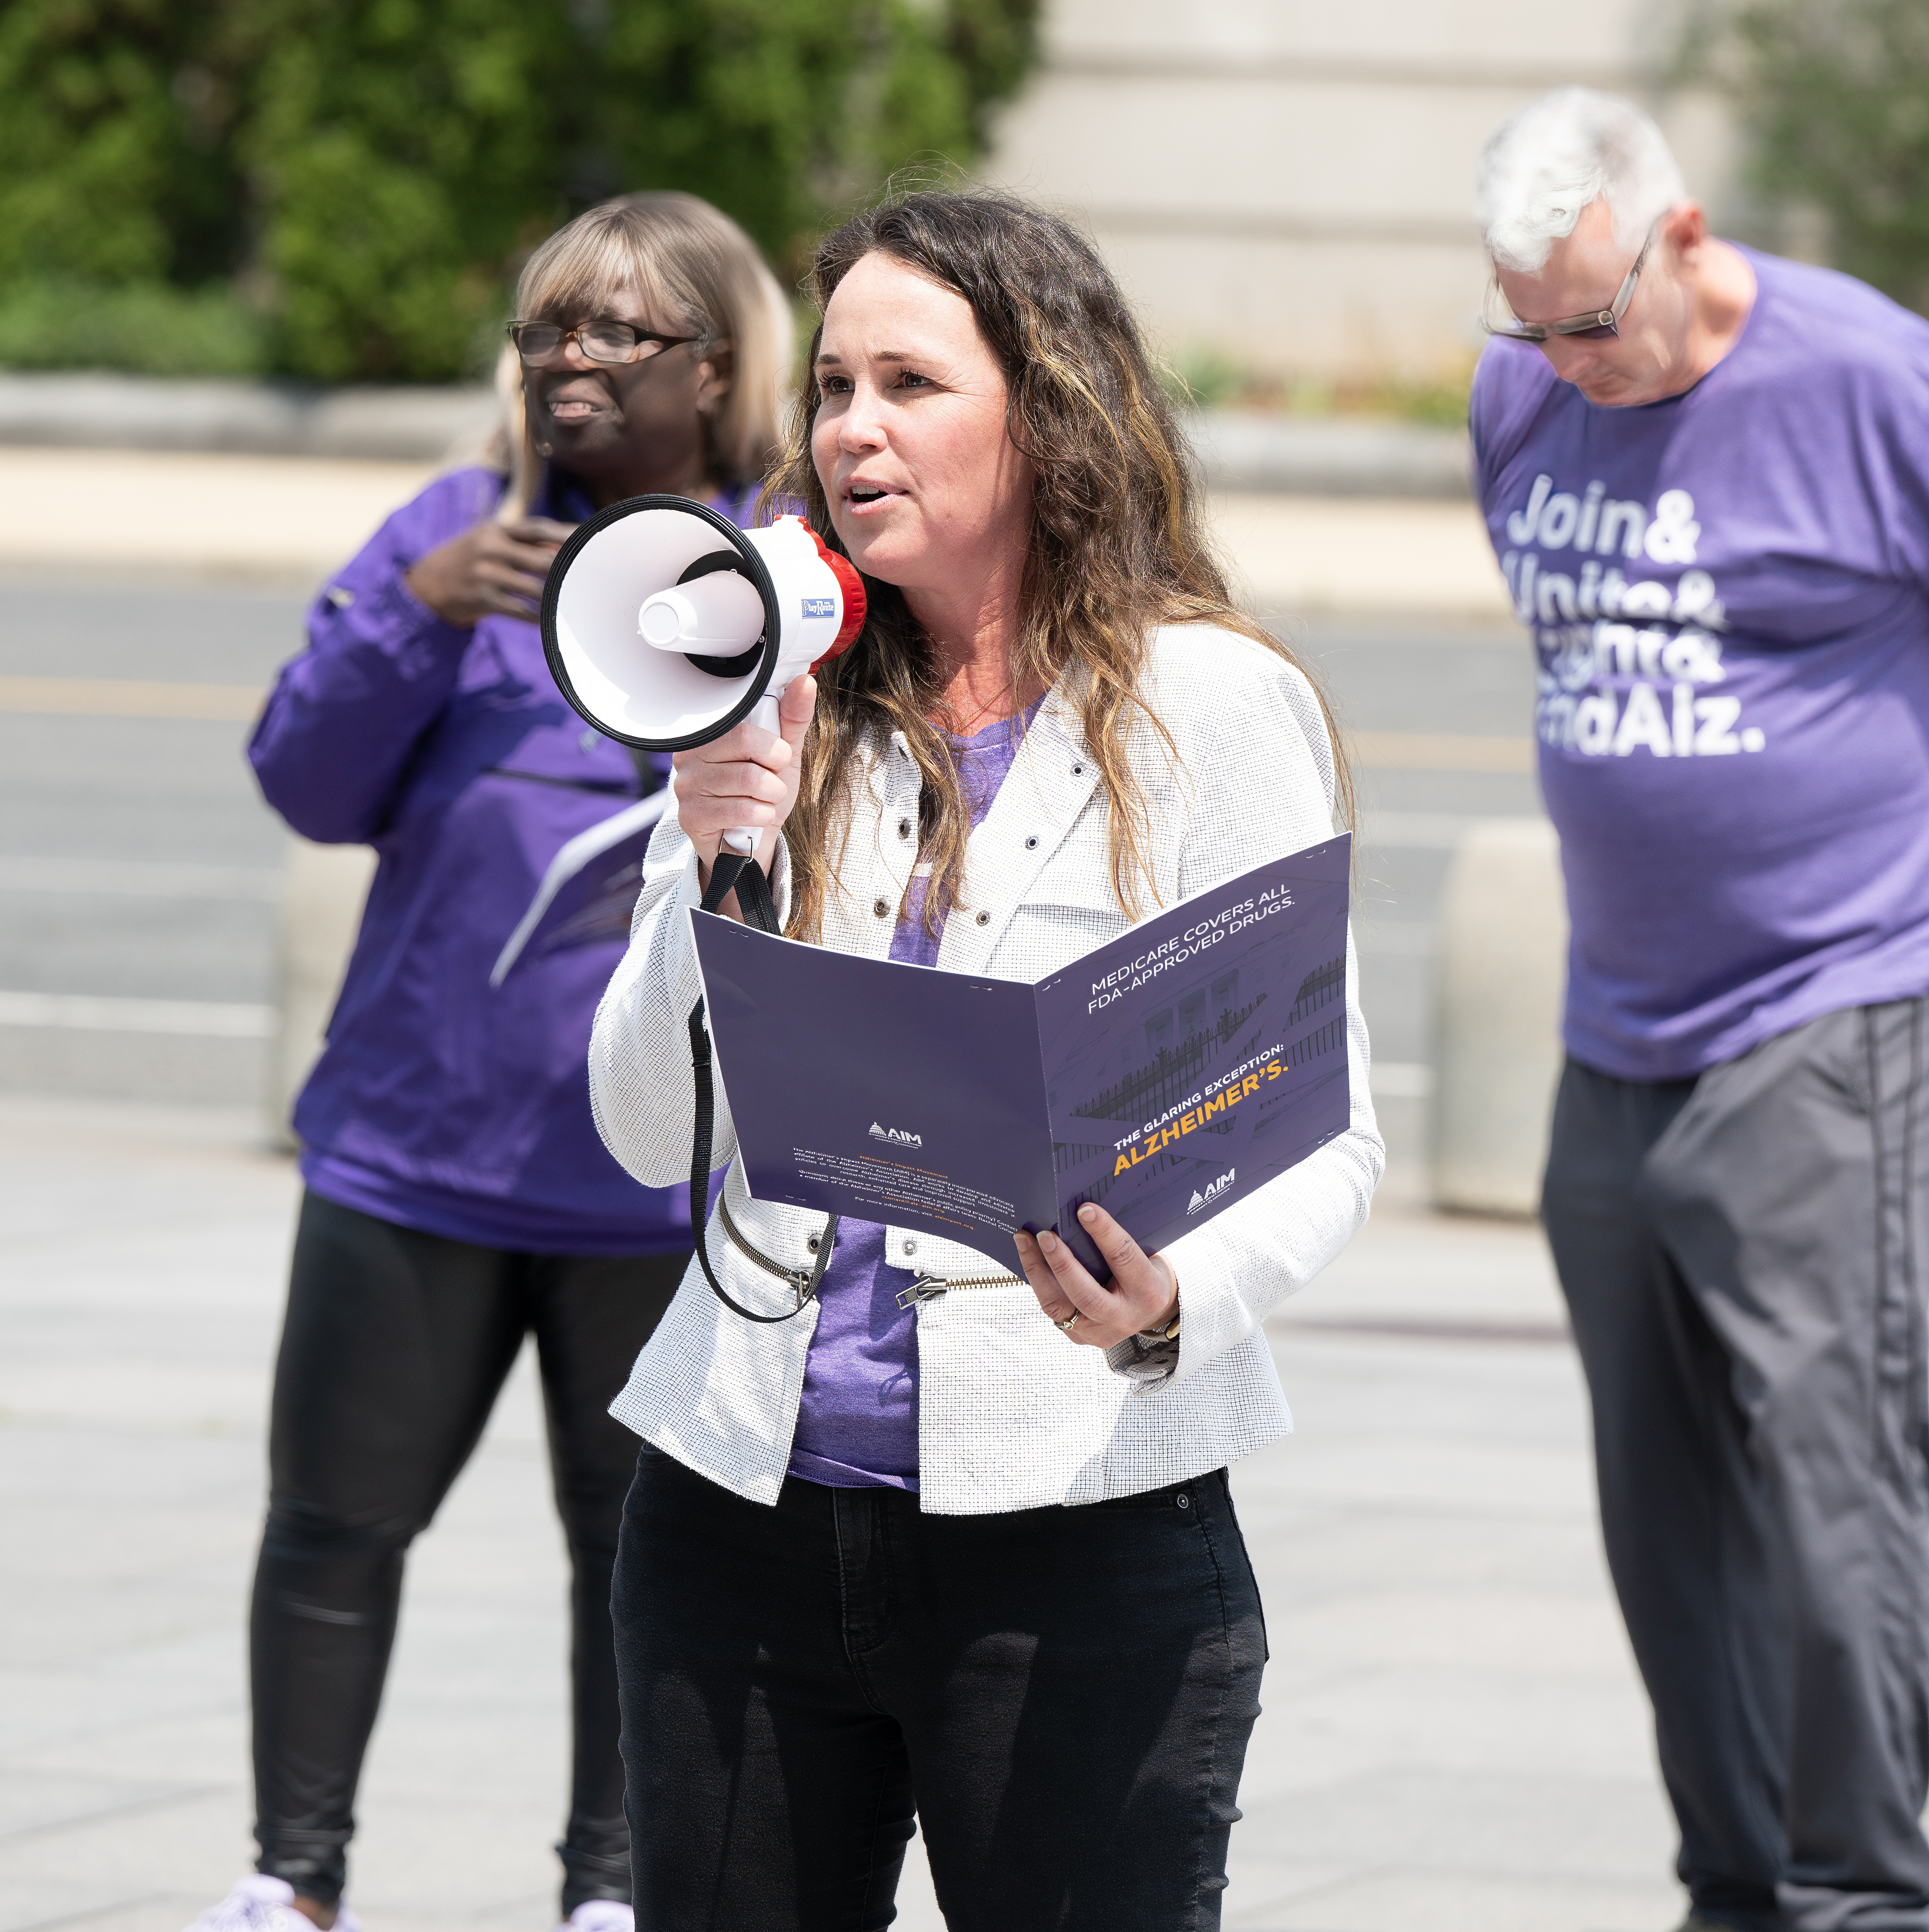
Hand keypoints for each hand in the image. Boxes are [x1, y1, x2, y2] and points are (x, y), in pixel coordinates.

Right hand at [404, 516, 575, 624]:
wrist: (426, 585)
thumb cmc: (469, 562)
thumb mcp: (488, 543)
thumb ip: (523, 545)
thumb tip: (564, 550)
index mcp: (496, 530)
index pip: (539, 529)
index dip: (567, 535)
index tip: (590, 539)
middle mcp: (491, 548)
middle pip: (543, 559)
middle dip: (567, 569)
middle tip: (591, 578)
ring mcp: (486, 573)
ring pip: (535, 588)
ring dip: (555, 597)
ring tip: (574, 602)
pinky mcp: (483, 599)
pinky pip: (521, 611)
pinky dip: (538, 616)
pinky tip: (548, 620)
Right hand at [677, 674, 815, 903]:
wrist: (752, 842)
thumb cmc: (762, 793)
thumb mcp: (783, 754)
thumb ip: (793, 718)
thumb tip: (805, 681)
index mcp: (708, 733)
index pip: (742, 721)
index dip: (771, 744)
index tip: (775, 757)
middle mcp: (689, 755)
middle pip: (744, 743)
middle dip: (774, 769)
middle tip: (772, 781)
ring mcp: (686, 786)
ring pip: (747, 779)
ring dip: (771, 795)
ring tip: (763, 801)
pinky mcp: (690, 817)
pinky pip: (739, 809)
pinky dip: (761, 815)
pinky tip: (756, 817)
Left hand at [1015, 1202, 1178, 1350]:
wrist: (1151, 1312)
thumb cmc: (1147, 1275)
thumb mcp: (1147, 1256)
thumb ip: (1120, 1241)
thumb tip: (1083, 1212)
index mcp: (1148, 1292)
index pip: (1123, 1258)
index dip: (1103, 1232)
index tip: (1084, 1210)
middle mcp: (1124, 1318)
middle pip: (1087, 1294)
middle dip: (1062, 1263)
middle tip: (1045, 1235)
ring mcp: (1099, 1333)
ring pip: (1059, 1306)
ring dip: (1037, 1271)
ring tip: (1024, 1241)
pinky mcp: (1079, 1336)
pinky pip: (1053, 1309)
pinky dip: (1039, 1282)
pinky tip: (1029, 1260)